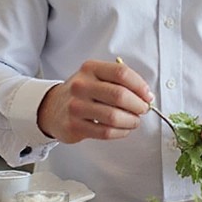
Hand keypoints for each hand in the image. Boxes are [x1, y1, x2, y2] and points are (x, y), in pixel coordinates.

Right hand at [37, 59, 152, 143]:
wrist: (53, 107)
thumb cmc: (82, 93)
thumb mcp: (96, 77)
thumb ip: (120, 82)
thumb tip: (146, 96)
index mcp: (90, 68)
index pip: (121, 73)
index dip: (140, 86)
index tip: (147, 95)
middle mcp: (81, 85)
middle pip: (119, 95)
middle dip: (138, 105)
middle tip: (143, 110)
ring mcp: (76, 106)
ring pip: (114, 116)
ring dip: (131, 121)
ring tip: (134, 121)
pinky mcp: (74, 126)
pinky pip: (105, 132)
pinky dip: (121, 132)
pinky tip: (123, 129)